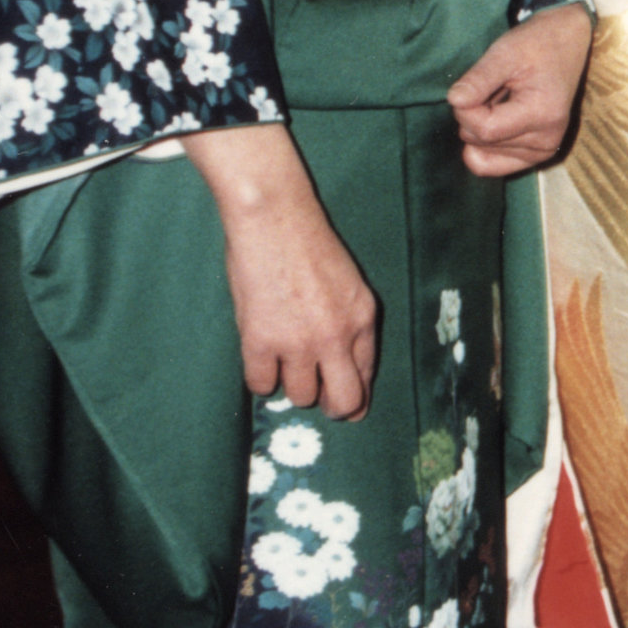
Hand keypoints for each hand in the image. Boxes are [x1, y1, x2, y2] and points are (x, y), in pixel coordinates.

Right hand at [184, 122, 378, 418]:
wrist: (275, 219)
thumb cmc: (308, 244)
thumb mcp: (348, 285)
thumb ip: (349, 323)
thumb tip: (342, 365)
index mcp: (362, 319)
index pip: (366, 376)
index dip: (355, 396)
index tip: (348, 406)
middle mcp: (336, 336)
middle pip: (342, 401)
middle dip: (333, 408)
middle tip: (319, 400)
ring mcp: (298, 342)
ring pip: (300, 396)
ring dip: (292, 385)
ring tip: (284, 363)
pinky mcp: (261, 342)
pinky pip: (261, 385)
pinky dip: (261, 378)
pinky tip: (262, 359)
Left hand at [447, 2, 591, 175]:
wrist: (567, 42)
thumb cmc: (537, 44)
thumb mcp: (505, 52)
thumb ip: (479, 79)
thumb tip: (454, 101)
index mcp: (543, 115)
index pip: (485, 129)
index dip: (465, 108)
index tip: (472, 84)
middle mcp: (547, 141)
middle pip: (481, 142)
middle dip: (474, 114)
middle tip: (494, 87)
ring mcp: (543, 152)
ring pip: (482, 152)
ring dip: (482, 125)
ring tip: (503, 99)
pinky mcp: (536, 155)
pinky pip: (492, 165)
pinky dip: (485, 143)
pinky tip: (498, 119)